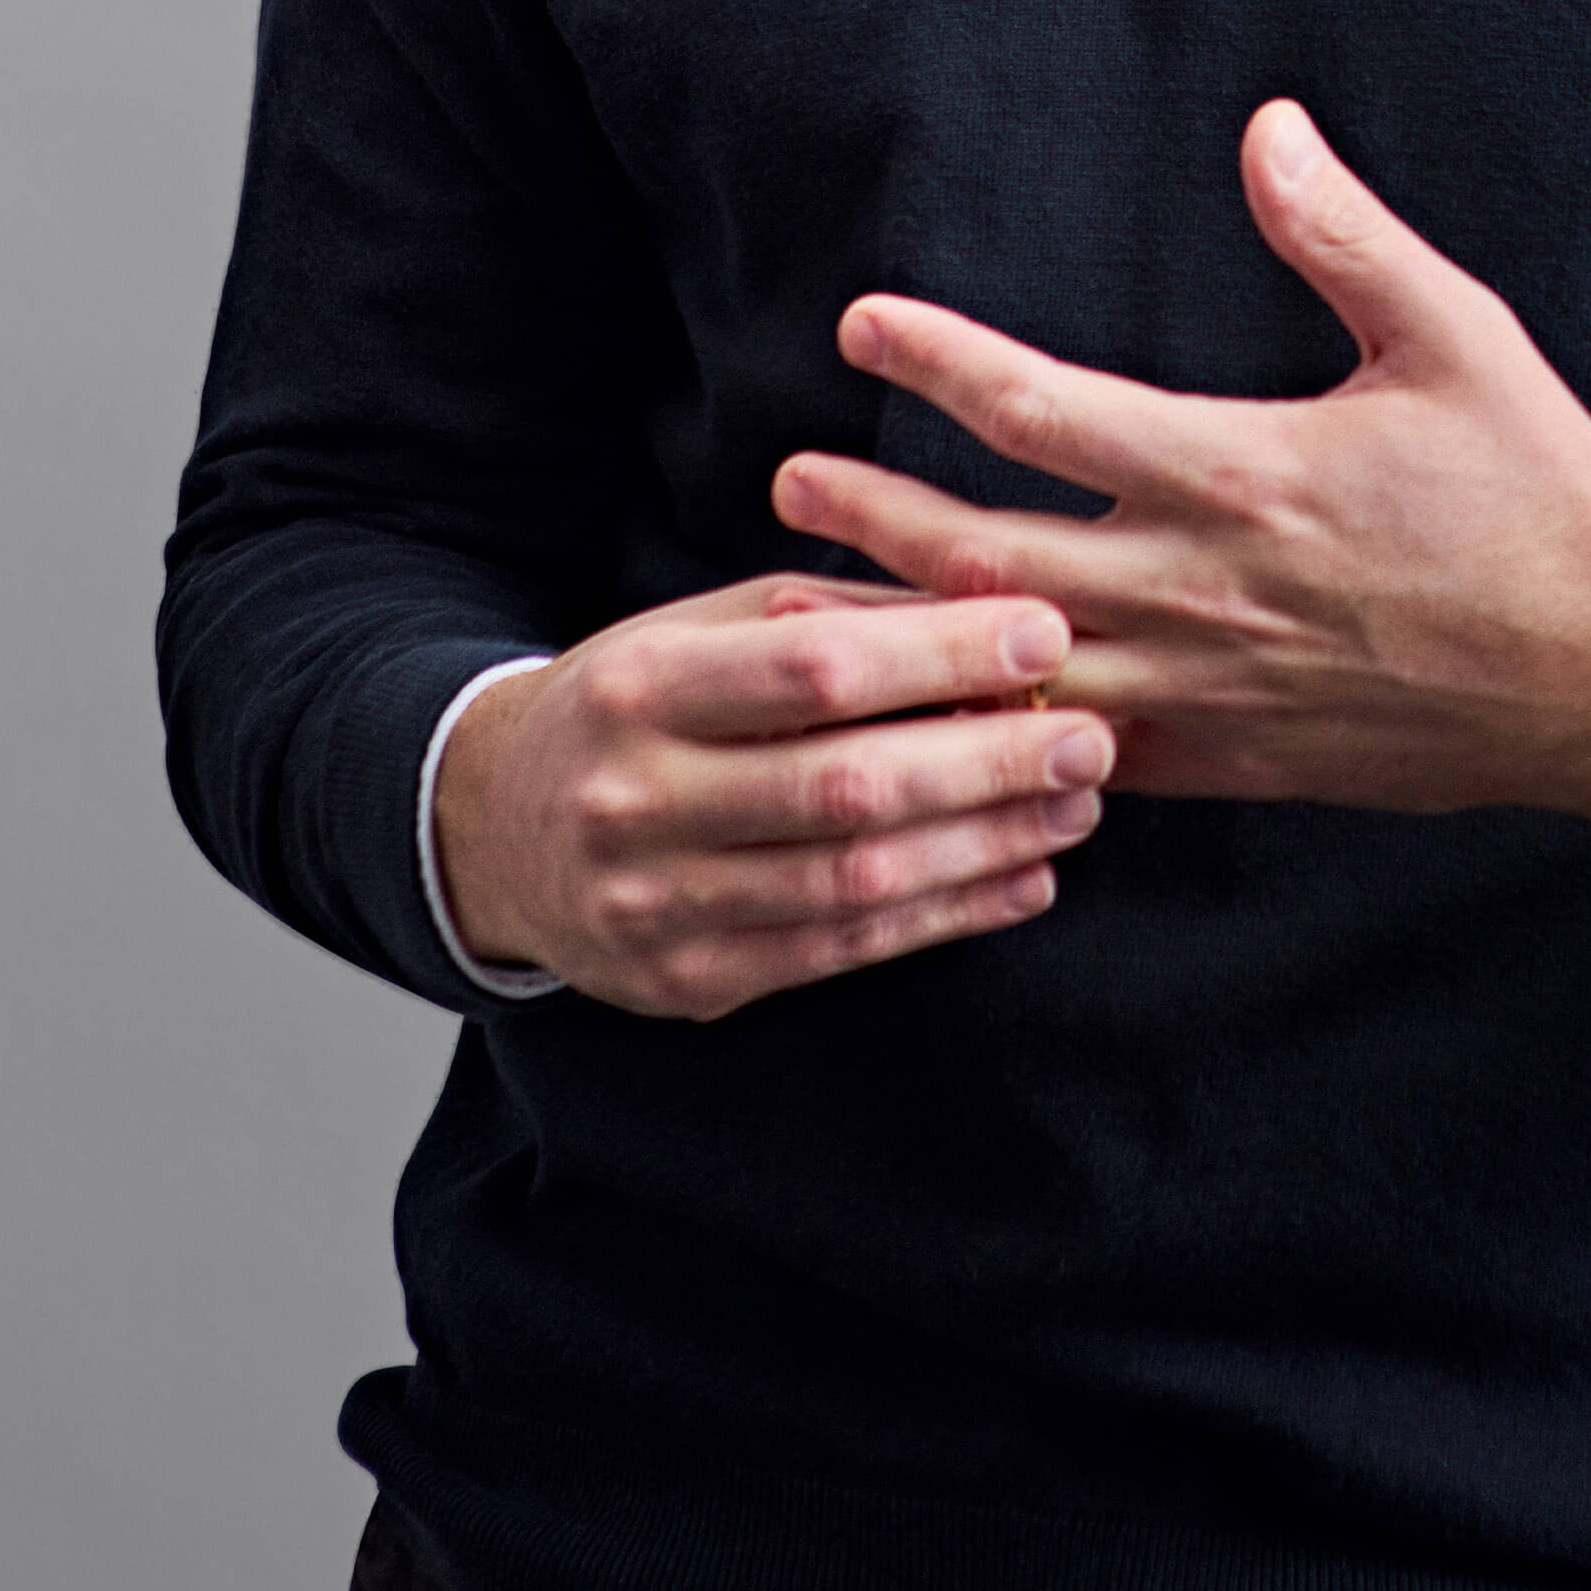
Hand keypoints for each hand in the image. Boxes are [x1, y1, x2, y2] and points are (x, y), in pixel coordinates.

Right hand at [430, 575, 1114, 1018]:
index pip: (815, 667)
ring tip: (1075, 807)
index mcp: (643, 686)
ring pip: (856, 880)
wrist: (497, 830)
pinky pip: (843, 950)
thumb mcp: (704, 627)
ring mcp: (660, 904)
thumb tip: (991, 607)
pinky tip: (1021, 878)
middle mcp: (639, 799)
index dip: (942, 652)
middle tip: (1093, 736)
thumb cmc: (638, 704)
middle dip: (989, 760)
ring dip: (987, 845)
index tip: (1046, 631)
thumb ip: (836, 613)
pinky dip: (946, 915)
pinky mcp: (691, 983)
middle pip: (847, 785)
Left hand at [771, 104, 1590, 830]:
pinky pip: (1079, 759)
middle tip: (790, 477)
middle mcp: (1205, 590)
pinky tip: (933, 718)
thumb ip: (1344, 235)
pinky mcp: (1229, 762)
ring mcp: (1210, 690)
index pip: (1047, 411)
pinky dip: (993, 737)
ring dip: (904, 634)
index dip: (940, 361)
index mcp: (1244, 473)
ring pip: (1012, 670)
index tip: (866, 321)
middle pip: (990, 556)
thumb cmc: (1539, 495)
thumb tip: (1266, 128)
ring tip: (812, 600)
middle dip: (876, 514)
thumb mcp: (1458, 337)